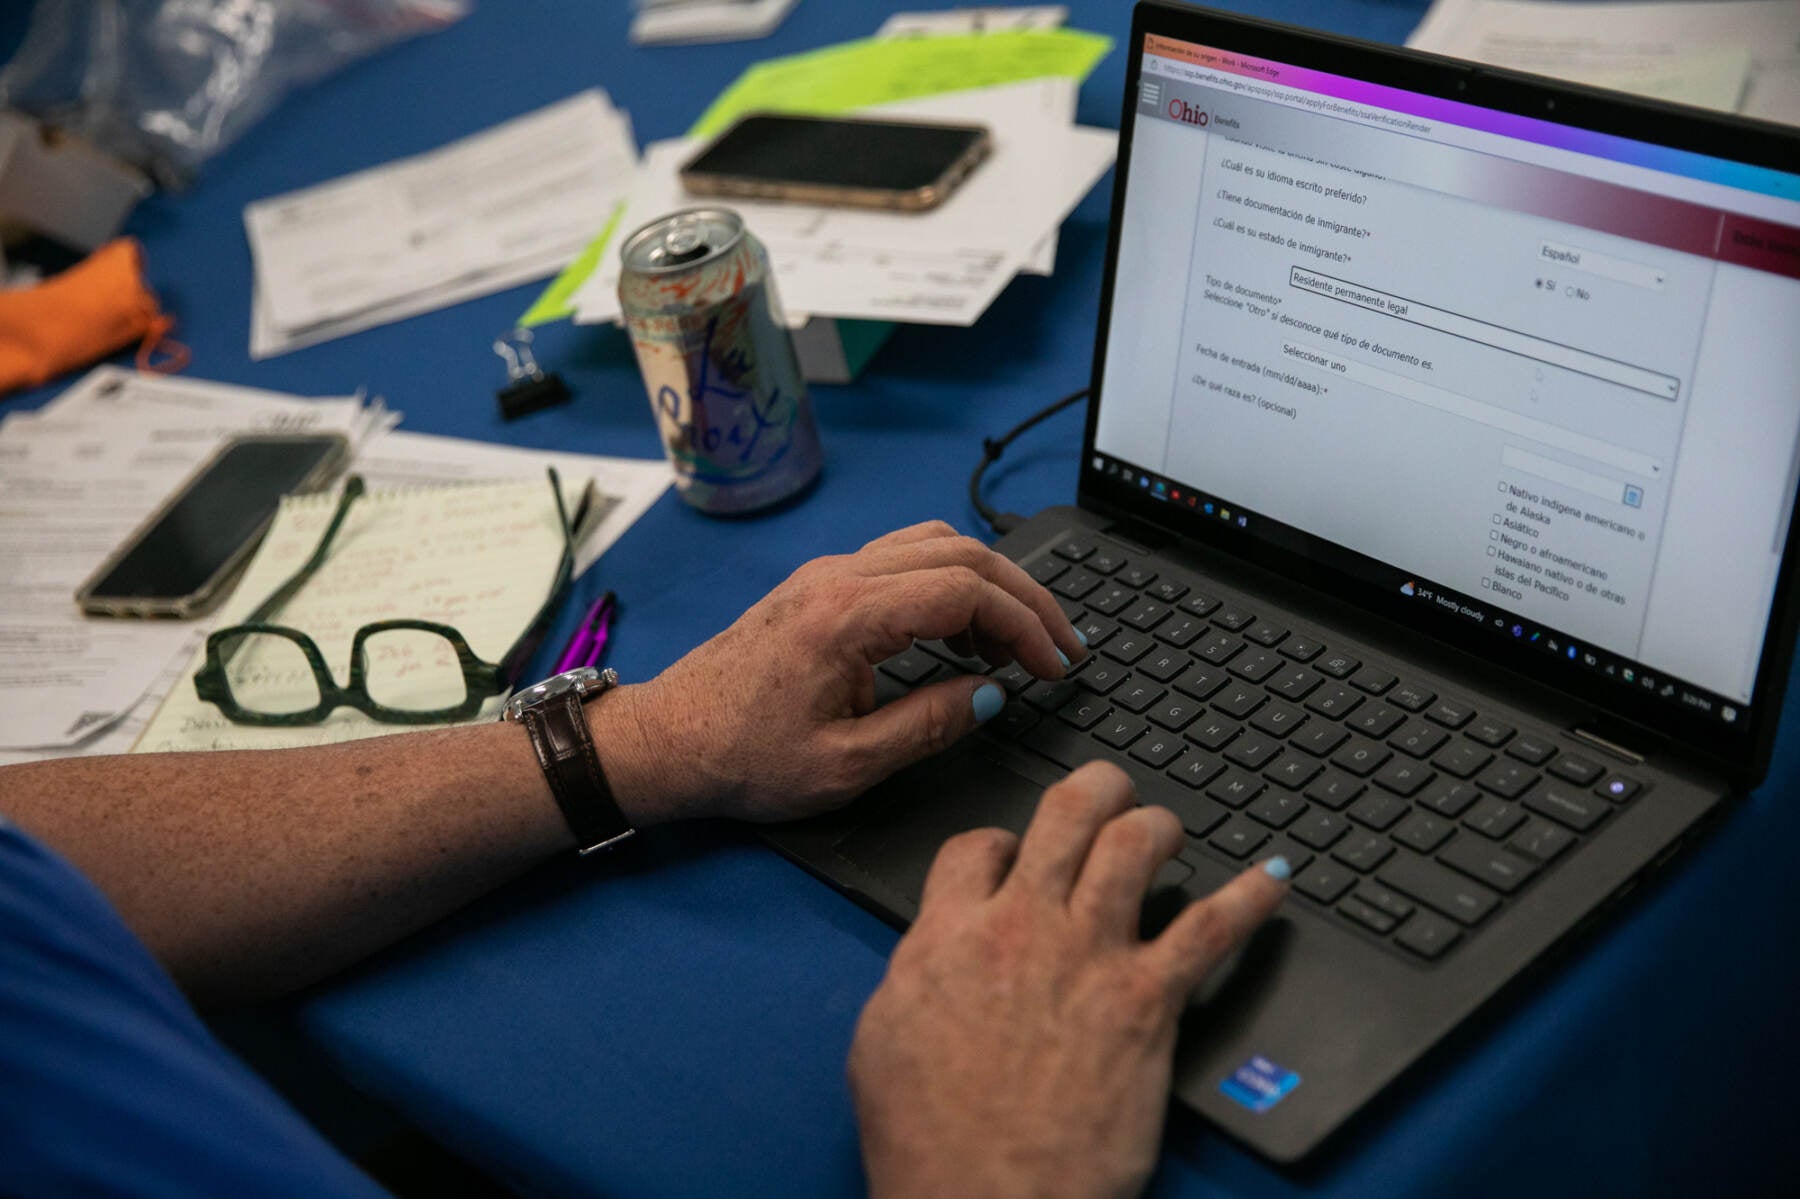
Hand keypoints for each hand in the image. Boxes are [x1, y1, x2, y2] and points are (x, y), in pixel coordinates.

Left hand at [597, 521, 1086, 824]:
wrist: (667, 741)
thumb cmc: (742, 758)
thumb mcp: (846, 764)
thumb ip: (928, 726)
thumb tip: (991, 695)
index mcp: (847, 616)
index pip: (967, 590)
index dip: (1026, 626)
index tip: (1055, 667)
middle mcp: (839, 577)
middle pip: (963, 554)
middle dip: (1026, 597)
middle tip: (1063, 646)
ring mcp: (828, 573)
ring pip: (935, 545)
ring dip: (989, 583)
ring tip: (1015, 646)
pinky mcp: (821, 584)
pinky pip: (904, 558)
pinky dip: (950, 582)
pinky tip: (961, 634)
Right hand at [847, 761, 1289, 1198]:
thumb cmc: (928, 1140)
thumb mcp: (883, 1037)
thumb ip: (917, 973)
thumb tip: (935, 952)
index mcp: (949, 934)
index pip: (977, 845)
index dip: (999, 841)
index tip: (1012, 855)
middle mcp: (1023, 926)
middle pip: (1066, 813)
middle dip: (1095, 788)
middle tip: (1109, 792)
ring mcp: (1090, 958)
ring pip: (1135, 844)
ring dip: (1157, 825)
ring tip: (1167, 830)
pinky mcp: (1147, 1002)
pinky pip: (1213, 928)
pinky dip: (1250, 897)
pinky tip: (1274, 878)